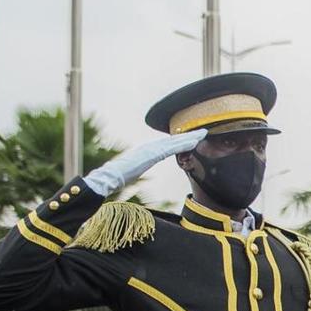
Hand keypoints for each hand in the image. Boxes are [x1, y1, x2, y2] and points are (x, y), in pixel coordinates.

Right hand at [83, 129, 207, 195]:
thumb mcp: (132, 172)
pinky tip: (194, 142)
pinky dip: (183, 144)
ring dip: (190, 137)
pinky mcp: (151, 155)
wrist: (107, 178)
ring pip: (174, 142)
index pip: (167, 145)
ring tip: (203, 134)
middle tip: (203, 132)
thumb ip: (138, 168)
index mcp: (146, 151)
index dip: (181, 141)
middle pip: (173, 140)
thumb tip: (135, 170)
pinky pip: (171, 148)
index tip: (193, 138)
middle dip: (189, 136)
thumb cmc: (117, 178)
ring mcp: (150, 149)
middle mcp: (149, 147)